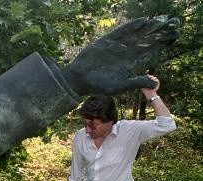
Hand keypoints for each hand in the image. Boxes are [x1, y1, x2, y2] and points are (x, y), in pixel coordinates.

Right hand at [62, 16, 178, 95]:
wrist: (78, 80)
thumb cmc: (97, 86)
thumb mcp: (119, 86)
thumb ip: (136, 82)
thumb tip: (156, 83)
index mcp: (130, 64)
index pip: (149, 52)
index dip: (162, 44)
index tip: (174, 36)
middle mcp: (126, 53)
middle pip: (146, 40)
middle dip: (160, 32)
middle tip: (175, 23)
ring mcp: (117, 46)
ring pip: (136, 34)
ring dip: (149, 27)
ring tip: (163, 20)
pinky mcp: (107, 41)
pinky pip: (122, 31)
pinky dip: (132, 26)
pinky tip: (144, 21)